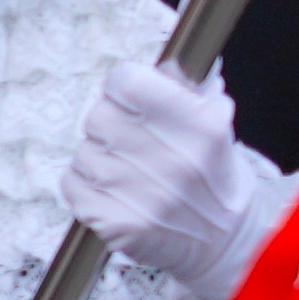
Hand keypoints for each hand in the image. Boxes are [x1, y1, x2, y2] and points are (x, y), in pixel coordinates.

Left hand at [64, 62, 287, 299]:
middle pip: (98, 116)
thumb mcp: (218, 124)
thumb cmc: (216, 176)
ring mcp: (140, 193)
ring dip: (101, 160)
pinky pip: (73, 184)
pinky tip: (116, 192)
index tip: (134, 99)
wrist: (225, 241)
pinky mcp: (116, 222)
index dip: (126, 88)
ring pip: (84, 152)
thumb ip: (191, 89)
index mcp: (197, 125)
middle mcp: (169, 157)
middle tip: (135, 143)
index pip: (125, 81)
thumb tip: (172, 58)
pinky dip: (87, 187)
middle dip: (112, 126)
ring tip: (131, 174)